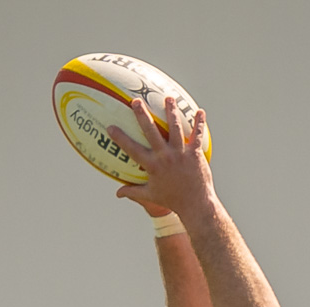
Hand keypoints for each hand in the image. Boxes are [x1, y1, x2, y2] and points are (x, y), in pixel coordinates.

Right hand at [111, 97, 214, 221]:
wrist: (195, 205)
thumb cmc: (172, 200)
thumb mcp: (151, 196)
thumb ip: (133, 192)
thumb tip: (118, 193)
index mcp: (152, 166)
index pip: (132, 149)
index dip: (120, 138)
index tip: (110, 127)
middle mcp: (165, 157)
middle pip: (151, 131)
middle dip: (142, 115)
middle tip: (136, 101)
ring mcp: (181, 154)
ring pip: (175, 128)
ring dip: (171, 111)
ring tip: (168, 98)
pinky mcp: (195, 154)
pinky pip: (197, 135)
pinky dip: (199, 123)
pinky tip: (199, 111)